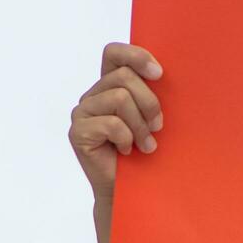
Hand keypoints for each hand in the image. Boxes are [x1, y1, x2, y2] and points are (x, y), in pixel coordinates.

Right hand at [68, 42, 164, 199]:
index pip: (114, 53)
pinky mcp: (78, 132)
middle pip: (123, 77)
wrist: (132, 189)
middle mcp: (93, 95)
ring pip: (119, 98)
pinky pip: (111, 123)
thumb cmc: (148, 151)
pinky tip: (127, 151)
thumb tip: (165, 74)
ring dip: (140, 125)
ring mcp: (82, 113)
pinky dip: (127, 139)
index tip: (160, 74)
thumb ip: (153, 93)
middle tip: (158, 127)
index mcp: (110, 85)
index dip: (136, 55)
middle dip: (149, 102)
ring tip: (145, 145)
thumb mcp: (154, 116)